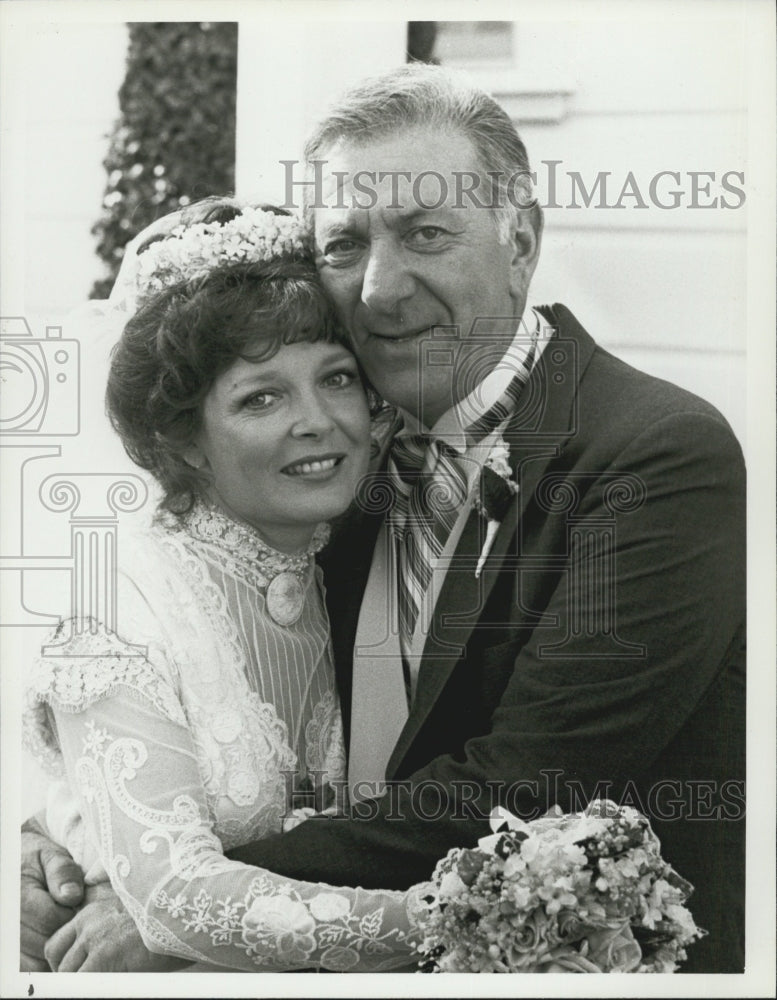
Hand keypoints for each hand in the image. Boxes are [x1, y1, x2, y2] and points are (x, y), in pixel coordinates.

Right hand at [20, 817, 83, 970]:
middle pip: (44, 943)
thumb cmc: (38, 860)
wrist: (18, 863)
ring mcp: (6, 939)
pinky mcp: (9, 951)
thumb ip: (63, 872)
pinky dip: (42, 961)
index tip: (77, 905)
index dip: (71, 915)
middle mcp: (7, 920)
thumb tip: (71, 895)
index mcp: (19, 895)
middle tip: (72, 918)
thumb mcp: (52, 856)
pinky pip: (27, 967)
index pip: (51, 919)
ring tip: (61, 928)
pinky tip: (52, 942)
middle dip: (64, 933)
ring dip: (54, 950)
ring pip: (35, 961)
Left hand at [45, 884, 189, 971]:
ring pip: (67, 973)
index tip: (77, 975)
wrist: (190, 909)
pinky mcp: (106, 954)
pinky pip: (82, 982)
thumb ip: (113, 931)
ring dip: (80, 982)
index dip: (63, 963)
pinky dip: (88, 988)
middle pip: (57, 957)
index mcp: (95, 910)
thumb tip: (110, 958)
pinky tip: (111, 985)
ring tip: (102, 983)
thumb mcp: (135, 919)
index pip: (59, 942)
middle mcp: (90, 920)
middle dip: (67, 975)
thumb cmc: (170, 919)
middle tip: (88, 982)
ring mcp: (96, 936)